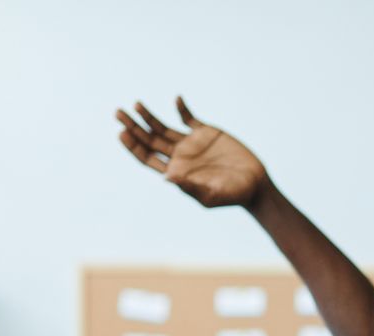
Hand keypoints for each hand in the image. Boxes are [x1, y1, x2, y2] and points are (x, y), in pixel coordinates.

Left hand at [115, 97, 270, 208]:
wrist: (255, 185)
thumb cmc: (232, 196)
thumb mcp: (210, 194)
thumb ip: (190, 187)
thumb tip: (167, 178)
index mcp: (175, 171)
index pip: (147, 157)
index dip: (133, 146)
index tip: (123, 133)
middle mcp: (179, 156)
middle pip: (149, 139)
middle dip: (133, 126)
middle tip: (118, 113)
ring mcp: (191, 143)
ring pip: (162, 127)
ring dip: (148, 116)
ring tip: (136, 104)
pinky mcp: (206, 132)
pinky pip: (188, 118)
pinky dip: (182, 108)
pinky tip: (177, 100)